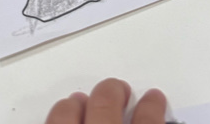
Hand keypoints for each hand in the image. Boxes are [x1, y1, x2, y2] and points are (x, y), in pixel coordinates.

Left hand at [45, 78, 166, 123]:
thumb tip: (157, 120)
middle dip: (111, 92)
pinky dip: (52, 121)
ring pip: (66, 115)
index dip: (152, 108)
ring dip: (74, 105)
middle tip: (117, 88)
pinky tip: (57, 121)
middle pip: (104, 107)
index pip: (147, 122)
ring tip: (80, 100)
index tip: (153, 99)